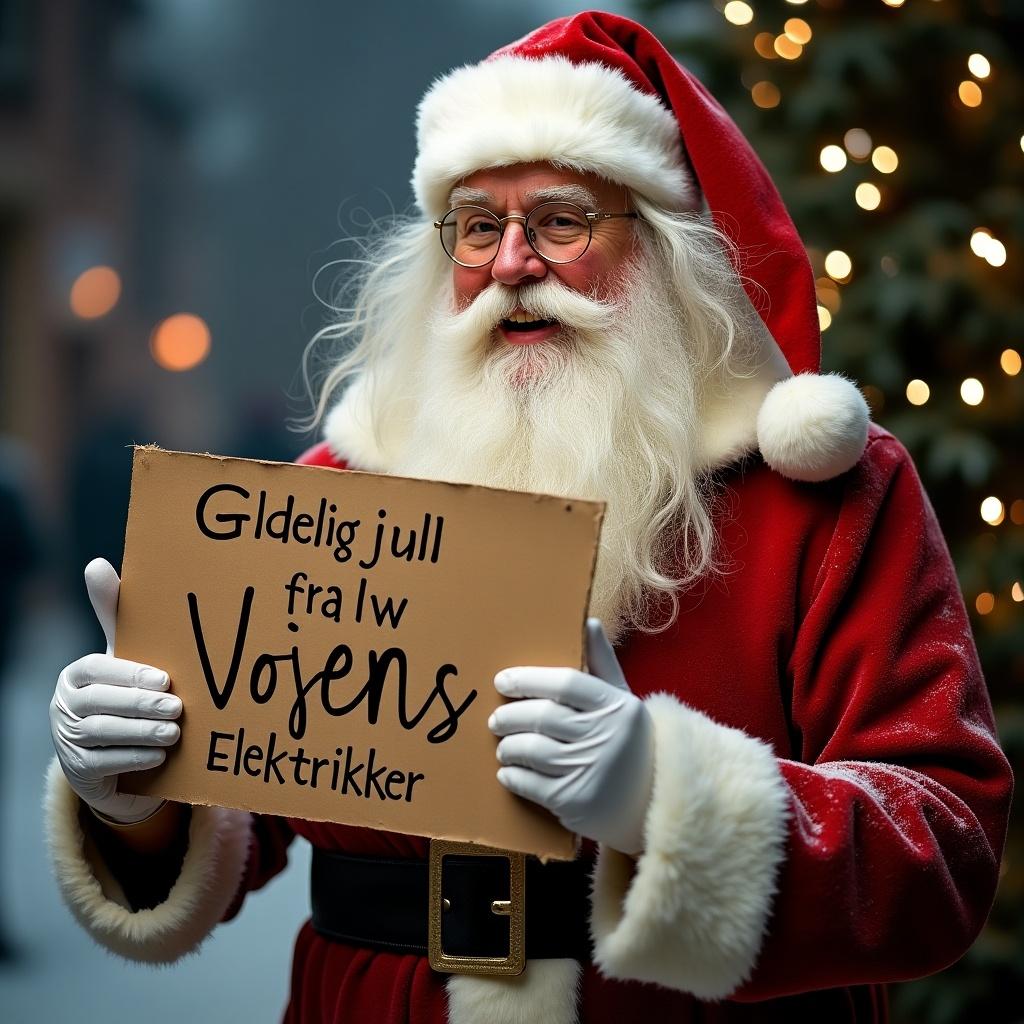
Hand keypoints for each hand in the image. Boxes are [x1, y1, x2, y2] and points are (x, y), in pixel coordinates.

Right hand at [49, 558, 181, 823]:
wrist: (113, 751)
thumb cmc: (123, 691)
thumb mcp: (123, 654)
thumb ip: (115, 614)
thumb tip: (97, 563)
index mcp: (76, 674)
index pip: (96, 669)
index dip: (129, 673)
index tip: (164, 677)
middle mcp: (64, 706)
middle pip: (100, 704)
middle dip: (141, 706)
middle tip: (176, 707)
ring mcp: (67, 740)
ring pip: (103, 735)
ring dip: (141, 735)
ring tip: (174, 732)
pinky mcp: (78, 771)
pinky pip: (105, 764)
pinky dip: (134, 759)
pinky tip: (159, 756)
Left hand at [489, 618, 653, 853]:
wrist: (653, 804)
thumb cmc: (629, 743)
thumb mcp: (623, 701)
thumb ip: (602, 662)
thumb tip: (589, 621)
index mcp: (617, 706)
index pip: (565, 683)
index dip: (528, 679)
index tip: (502, 681)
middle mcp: (606, 736)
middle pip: (542, 716)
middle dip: (510, 716)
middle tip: (496, 718)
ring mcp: (590, 770)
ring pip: (531, 750)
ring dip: (508, 747)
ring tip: (503, 746)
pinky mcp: (575, 801)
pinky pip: (530, 783)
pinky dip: (512, 775)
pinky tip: (509, 771)